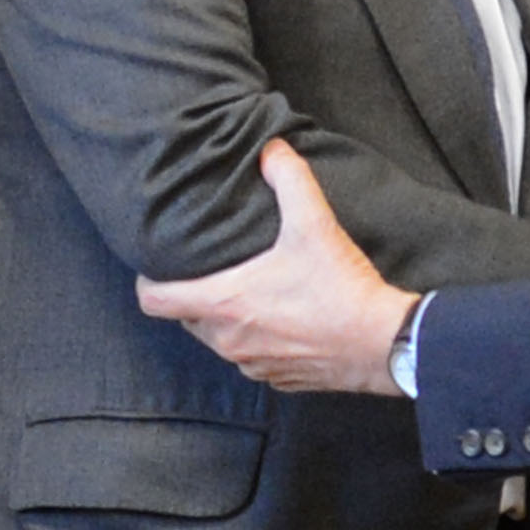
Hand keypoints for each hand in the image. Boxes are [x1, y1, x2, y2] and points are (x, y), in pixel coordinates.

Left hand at [136, 141, 416, 393]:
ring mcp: (251, 364)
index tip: (159, 267)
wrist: (381, 343)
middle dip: (192, 297)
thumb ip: (289, 179)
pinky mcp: (277, 379)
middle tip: (212, 271)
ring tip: (249, 294)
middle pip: (186, 319)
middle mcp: (228, 340)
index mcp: (223, 303)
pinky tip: (282, 322)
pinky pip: (251, 360)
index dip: (148, 282)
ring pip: (219, 341)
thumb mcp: (314, 224)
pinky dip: (257, 342)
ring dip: (226, 320)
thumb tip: (272, 149)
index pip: (153, 301)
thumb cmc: (340, 288)